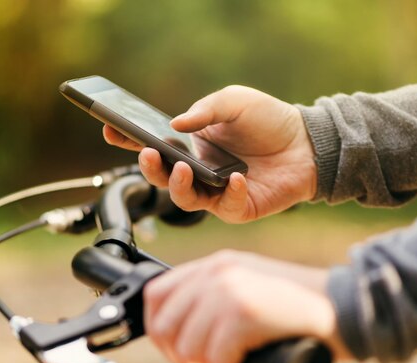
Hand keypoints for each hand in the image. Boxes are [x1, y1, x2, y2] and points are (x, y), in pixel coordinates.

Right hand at [103, 85, 316, 223]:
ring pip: (185, 199)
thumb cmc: (269, 119)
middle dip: (148, 167)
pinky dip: (229, 194)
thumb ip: (205, 110)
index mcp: (192, 144)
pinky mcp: (239, 207)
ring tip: (182, 168)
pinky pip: (226, 207)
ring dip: (178, 186)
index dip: (128, 139)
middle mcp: (199, 170)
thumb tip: (174, 126)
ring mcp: (217, 191)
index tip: (109, 127)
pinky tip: (237, 178)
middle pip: (162, 177)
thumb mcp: (234, 101)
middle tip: (146, 153)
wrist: (307, 142)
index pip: (153, 144)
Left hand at [143, 250, 349, 362]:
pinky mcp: (245, 312)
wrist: (344, 306)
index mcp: (216, 265)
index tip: (181, 353)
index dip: (161, 332)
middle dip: (181, 360)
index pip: (157, 295)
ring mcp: (230, 289)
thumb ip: (212, 326)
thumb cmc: (299, 311)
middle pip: (163, 326)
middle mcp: (217, 272)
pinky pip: (215, 361)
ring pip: (187, 349)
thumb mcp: (248, 307)